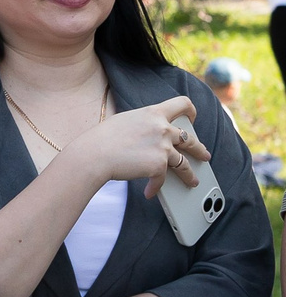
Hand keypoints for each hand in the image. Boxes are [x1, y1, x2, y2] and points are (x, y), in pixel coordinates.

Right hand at [73, 94, 208, 197]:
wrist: (93, 155)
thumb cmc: (101, 139)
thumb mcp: (125, 121)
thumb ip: (143, 124)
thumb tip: (149, 134)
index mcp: (153, 113)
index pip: (182, 104)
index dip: (191, 111)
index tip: (192, 119)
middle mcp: (162, 128)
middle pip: (190, 138)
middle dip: (199, 149)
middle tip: (203, 154)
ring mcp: (163, 147)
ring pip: (184, 162)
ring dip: (190, 174)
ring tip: (193, 180)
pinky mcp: (158, 165)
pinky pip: (162, 178)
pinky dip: (156, 187)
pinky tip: (151, 192)